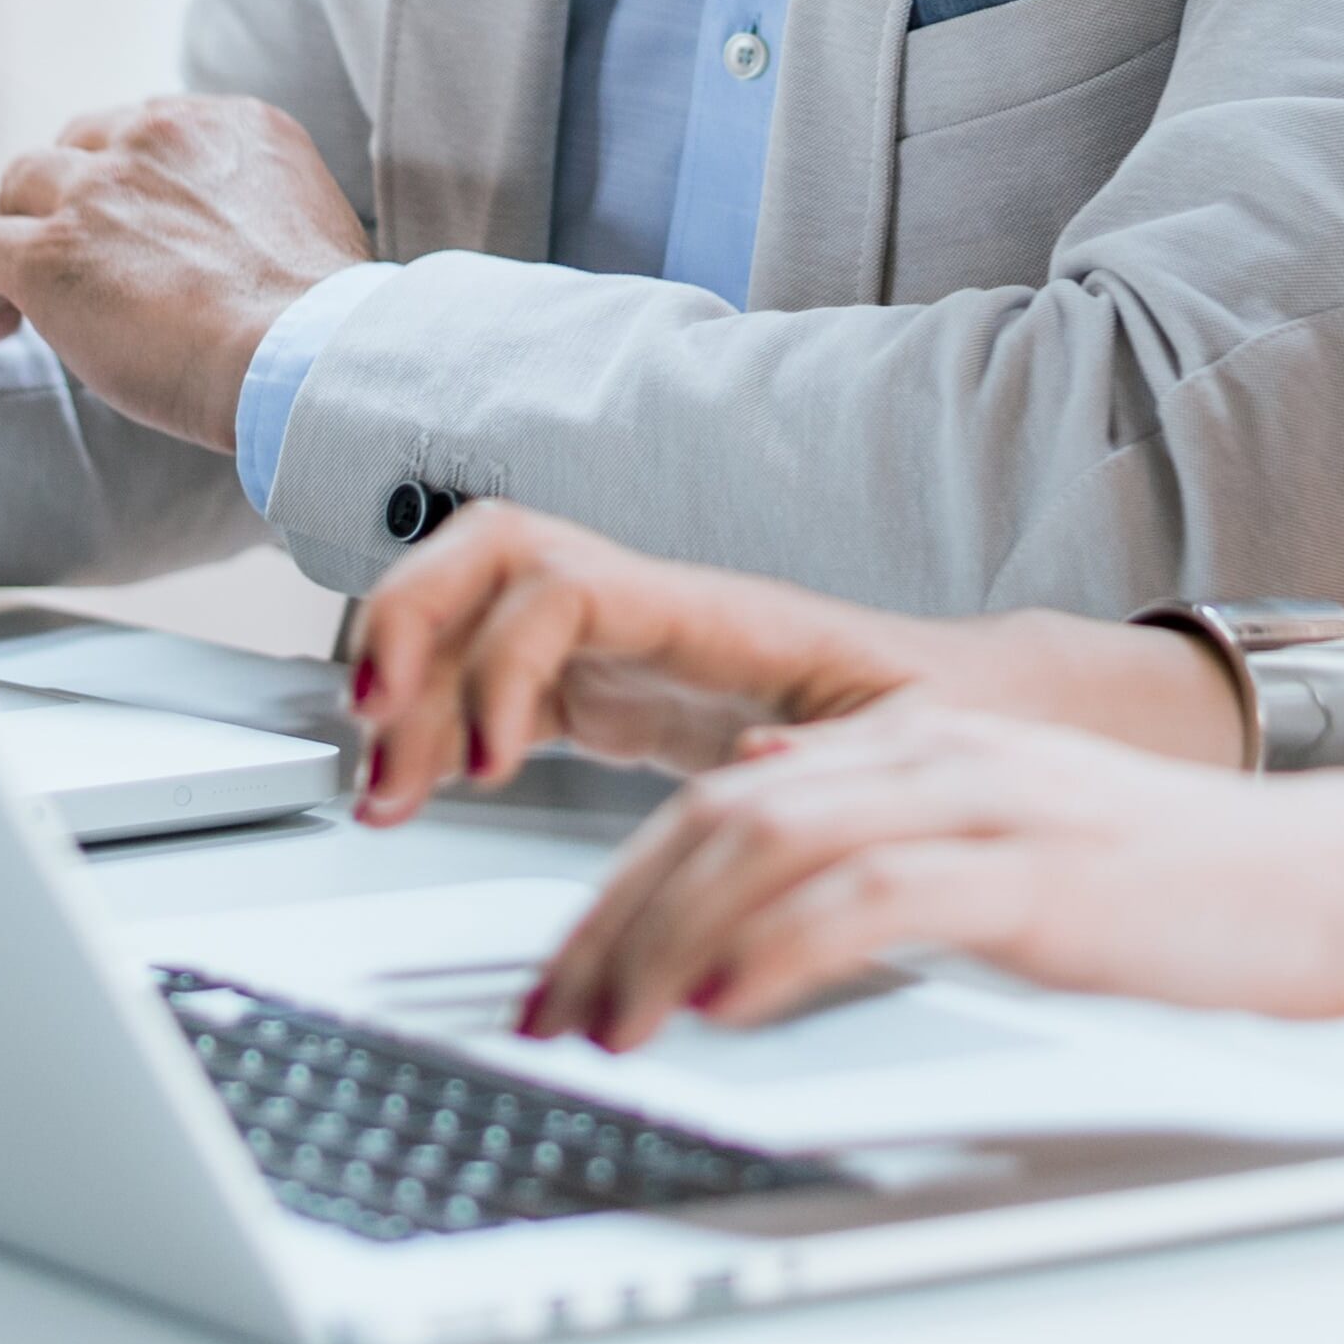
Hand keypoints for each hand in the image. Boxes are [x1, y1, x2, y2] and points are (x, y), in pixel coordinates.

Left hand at [0, 94, 371, 456]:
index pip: (149, 126)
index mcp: (230, 124)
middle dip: (68, 188)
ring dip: (22, 227)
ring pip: (22, 181)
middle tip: (74, 246)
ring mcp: (97, 190)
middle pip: (79, 140)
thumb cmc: (318, 321)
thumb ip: (256, 207)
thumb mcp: (306, 220)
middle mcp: (158, 137)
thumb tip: (230, 252)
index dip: (127, 174)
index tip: (130, 223)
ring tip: (25, 286)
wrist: (303, 355)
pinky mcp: (49, 253)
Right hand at [342, 504, 949, 821]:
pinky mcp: (606, 695)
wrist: (972, 714)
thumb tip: (755, 770)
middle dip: (407, 623)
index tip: (485, 765)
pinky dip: (434, 727)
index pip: (565, 583)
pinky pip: (489, 683)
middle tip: (371, 727)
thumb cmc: (949, 718)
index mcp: (716, 614)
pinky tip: (415, 790)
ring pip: (470, 612)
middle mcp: (650, 610)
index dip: (503, 659)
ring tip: (378, 786)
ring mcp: (618, 646)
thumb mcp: (910, 748)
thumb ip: (834, 761)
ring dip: (406, 682)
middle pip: (486, 553)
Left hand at [519, 702, 1343, 1057]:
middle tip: (552, 1015)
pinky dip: (780, 954)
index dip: (620, 888)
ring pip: (770, 851)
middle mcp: (932, 756)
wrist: (1325, 879)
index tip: (564, 975)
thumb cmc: (1176, 884)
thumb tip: (763, 799)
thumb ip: (886, 820)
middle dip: (613, 922)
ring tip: (614, 1026)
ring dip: (669, 944)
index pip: (719, 800)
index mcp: (917, 746)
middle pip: (717, 819)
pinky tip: (727, 1007)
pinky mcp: (1027, 876)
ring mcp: (979, 807)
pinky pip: (871, 903)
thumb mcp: (1005, 835)